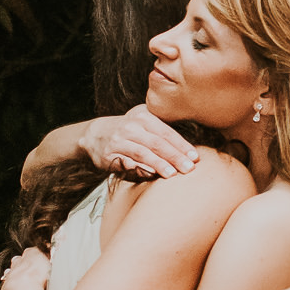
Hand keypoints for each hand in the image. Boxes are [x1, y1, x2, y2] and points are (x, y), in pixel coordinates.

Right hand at [81, 105, 197, 180]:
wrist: (95, 134)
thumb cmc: (129, 132)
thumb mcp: (145, 124)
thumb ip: (164, 134)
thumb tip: (187, 153)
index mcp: (144, 116)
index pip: (166, 132)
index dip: (181, 145)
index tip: (195, 157)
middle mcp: (131, 126)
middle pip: (157, 142)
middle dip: (174, 156)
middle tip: (188, 168)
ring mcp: (119, 140)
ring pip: (142, 152)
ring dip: (158, 163)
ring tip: (172, 174)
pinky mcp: (109, 155)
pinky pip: (125, 162)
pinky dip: (136, 168)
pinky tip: (148, 173)